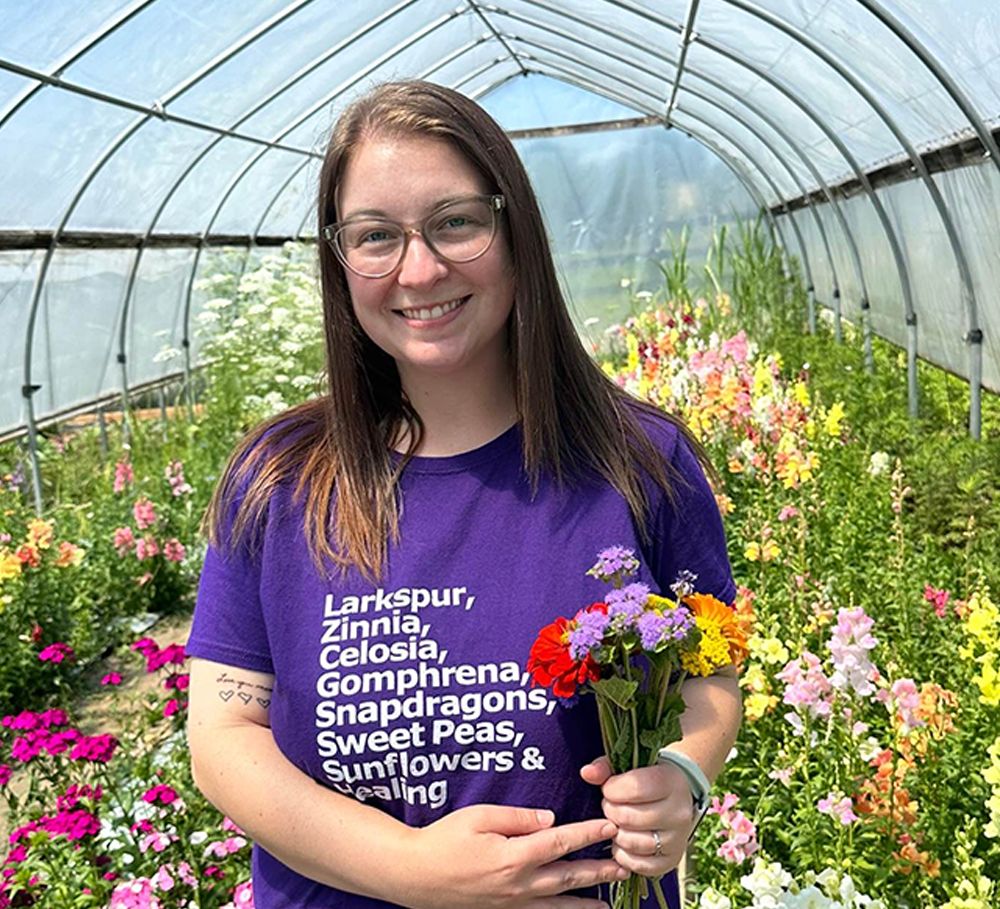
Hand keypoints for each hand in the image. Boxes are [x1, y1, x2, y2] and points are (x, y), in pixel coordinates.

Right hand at [404, 803, 629, 908]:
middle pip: (568, 876)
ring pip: (559, 902)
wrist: (416, 876)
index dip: (586, 834)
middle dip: (599, 870)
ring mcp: (512, 903)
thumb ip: (517, 817)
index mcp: (512, 857)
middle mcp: (518, 885)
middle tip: (624, 863)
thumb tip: (549, 819)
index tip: (608, 826)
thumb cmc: (444, 840)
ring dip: (588, 898)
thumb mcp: (478, 817)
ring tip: (611, 897)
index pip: (559, 842)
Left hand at [580, 757, 695, 877]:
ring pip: (633, 843)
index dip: (612, 789)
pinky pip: (639, 865)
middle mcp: (679, 812)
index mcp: (671, 783)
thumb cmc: (646, 779)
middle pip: (630, 817)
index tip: (608, 789)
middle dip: (611, 811)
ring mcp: (677, 839)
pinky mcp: (671, 860)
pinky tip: (622, 841)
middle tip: (610, 807)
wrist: (674, 797)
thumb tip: (587, 773)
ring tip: (617, 823)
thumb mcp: (629, 766)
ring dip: (616, 834)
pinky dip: (624, 855)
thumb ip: (606, 767)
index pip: (636, 788)